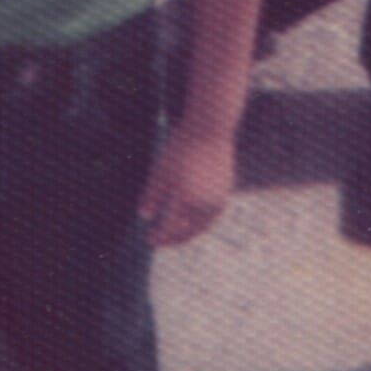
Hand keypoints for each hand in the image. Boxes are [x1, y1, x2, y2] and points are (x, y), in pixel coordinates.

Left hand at [139, 123, 235, 245]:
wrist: (210, 128)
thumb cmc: (182, 147)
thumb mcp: (161, 170)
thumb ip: (153, 195)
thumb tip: (144, 216)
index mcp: (187, 202)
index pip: (170, 229)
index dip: (159, 236)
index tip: (149, 238)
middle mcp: (205, 206)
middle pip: (188, 232)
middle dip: (173, 239)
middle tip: (161, 241)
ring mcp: (218, 200)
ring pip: (202, 226)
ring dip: (188, 233)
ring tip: (176, 234)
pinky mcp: (225, 191)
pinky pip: (211, 215)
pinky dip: (200, 222)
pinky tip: (192, 218)